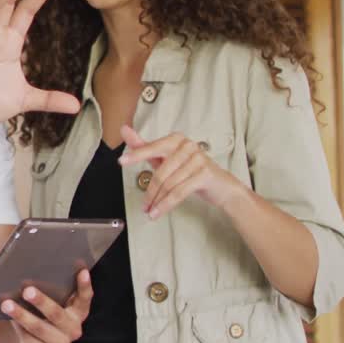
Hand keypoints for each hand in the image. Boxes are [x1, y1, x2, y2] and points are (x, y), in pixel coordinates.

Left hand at [0, 269, 92, 342]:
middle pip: (57, 314)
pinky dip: (17, 325)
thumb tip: (29, 269)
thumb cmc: (41, 311)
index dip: (84, 286)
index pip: (85, 298)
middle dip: (42, 302)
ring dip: (21, 315)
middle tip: (27, 290)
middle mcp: (73, 329)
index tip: (82, 271)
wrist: (31, 340)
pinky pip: (28, 338)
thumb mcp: (50, 300)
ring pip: (38, 327)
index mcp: (78, 312)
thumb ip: (49, 289)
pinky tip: (7, 316)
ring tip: (6, 304)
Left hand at [118, 125, 248, 218]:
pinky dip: (166, 204)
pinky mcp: (205, 174)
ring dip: (157, 201)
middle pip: (161, 172)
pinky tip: (158, 212)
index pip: (153, 147)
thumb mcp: (165, 159)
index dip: (137, 155)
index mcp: (176, 139)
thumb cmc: (189, 171)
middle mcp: (188, 145)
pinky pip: (179, 192)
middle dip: (150, 192)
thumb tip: (124, 130)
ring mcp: (198, 159)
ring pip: (169, 184)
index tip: (121, 162)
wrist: (222, 186)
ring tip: (150, 211)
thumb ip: (144, 147)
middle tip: (142, 205)